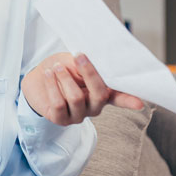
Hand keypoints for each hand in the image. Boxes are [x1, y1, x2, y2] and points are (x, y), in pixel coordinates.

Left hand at [20, 52, 143, 125]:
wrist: (35, 78)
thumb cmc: (59, 68)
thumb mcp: (72, 62)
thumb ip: (83, 65)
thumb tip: (91, 60)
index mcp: (101, 92)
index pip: (119, 97)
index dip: (129, 100)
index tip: (140, 103)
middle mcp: (93, 106)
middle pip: (99, 94)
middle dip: (90, 73)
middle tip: (80, 56)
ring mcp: (78, 115)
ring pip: (76, 98)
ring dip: (65, 78)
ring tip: (56, 67)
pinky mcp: (61, 119)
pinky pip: (59, 104)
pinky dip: (52, 86)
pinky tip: (48, 75)